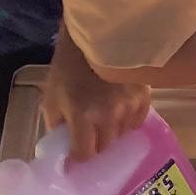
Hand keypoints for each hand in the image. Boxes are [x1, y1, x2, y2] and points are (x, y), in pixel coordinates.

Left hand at [42, 35, 151, 161]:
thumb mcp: (51, 96)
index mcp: (82, 116)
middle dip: (95, 143)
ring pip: (121, 135)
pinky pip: (137, 121)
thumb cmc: (68, 67)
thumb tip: (62, 144)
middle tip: (89, 133)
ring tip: (105, 118)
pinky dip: (128, 121)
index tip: (76, 152)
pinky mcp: (143, 97)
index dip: (79, 155)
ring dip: (112, 131)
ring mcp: (128, 107)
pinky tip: (120, 111)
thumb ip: (56, 124)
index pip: (85, 154)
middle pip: (105, 146)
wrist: (95, 38)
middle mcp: (108, 116)